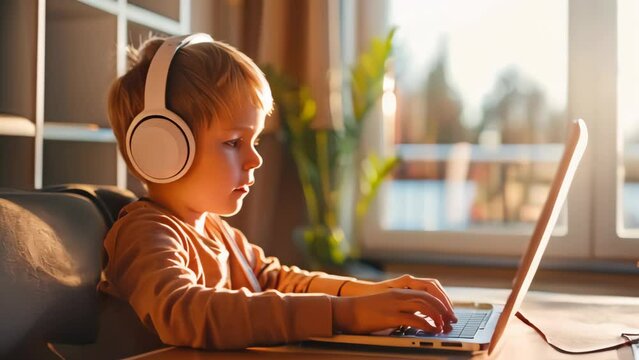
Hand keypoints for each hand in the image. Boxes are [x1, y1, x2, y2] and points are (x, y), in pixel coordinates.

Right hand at [339, 275, 455, 320]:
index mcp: (399, 291)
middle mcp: (398, 295)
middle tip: (451, 319)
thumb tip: (416, 317)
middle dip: (444, 308)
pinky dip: (428, 325)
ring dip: (438, 317)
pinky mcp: (390, 317)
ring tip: (444, 326)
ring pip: (425, 306)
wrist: (345, 310)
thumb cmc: (364, 310)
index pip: (427, 290)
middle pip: (429, 297)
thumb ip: (401, 307)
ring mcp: (394, 305)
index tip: (448, 311)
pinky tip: (433, 331)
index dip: (440, 300)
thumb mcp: (385, 303)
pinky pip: (415, 320)